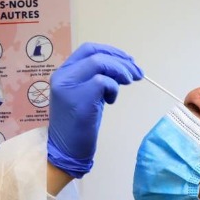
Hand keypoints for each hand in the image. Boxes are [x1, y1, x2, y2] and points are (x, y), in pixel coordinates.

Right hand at [48, 43, 142, 177]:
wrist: (66, 150)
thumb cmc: (77, 125)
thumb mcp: (83, 95)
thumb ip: (94, 79)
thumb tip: (121, 68)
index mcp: (63, 73)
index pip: (88, 49)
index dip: (111, 51)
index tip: (128, 61)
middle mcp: (62, 76)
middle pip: (95, 53)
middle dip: (121, 60)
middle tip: (137, 73)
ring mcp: (69, 87)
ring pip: (100, 63)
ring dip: (120, 71)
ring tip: (129, 82)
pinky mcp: (79, 99)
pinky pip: (103, 82)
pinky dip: (113, 88)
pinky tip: (111, 101)